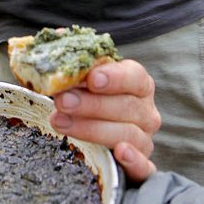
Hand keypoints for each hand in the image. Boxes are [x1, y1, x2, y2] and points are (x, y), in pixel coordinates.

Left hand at [49, 58, 160, 183]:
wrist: (92, 129)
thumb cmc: (85, 96)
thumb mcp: (78, 74)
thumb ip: (69, 55)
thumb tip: (58, 37)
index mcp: (136, 83)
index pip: (134, 76)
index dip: (114, 77)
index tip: (92, 78)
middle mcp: (145, 110)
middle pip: (126, 107)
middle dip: (91, 104)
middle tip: (62, 101)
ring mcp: (145, 138)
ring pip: (128, 134)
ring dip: (93, 128)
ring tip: (60, 121)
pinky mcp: (142, 166)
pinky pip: (146, 167)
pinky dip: (135, 161)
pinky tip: (118, 153)